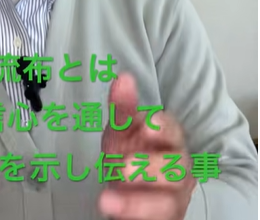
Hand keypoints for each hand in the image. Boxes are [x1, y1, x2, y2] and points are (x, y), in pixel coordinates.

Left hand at [98, 73, 195, 219]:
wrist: (132, 188)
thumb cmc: (132, 151)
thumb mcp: (122, 129)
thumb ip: (122, 106)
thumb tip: (123, 78)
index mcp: (168, 140)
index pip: (173, 131)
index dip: (163, 127)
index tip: (148, 124)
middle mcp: (176, 168)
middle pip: (175, 167)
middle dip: (149, 167)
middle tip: (121, 167)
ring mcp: (172, 198)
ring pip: (166, 202)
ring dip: (136, 203)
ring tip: (106, 200)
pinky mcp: (164, 218)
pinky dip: (134, 217)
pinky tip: (112, 211)